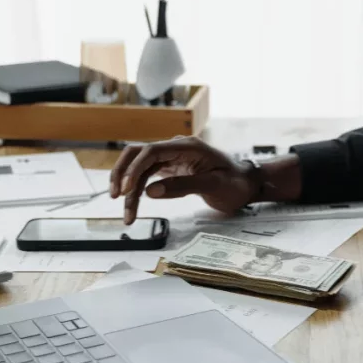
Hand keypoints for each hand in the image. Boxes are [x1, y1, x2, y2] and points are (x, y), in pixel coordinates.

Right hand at [110, 136, 254, 223]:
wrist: (246, 183)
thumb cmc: (235, 183)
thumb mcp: (214, 186)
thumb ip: (183, 186)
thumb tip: (151, 191)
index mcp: (187, 146)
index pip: (151, 151)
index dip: (135, 169)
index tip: (126, 190)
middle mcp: (176, 148)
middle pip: (138, 154)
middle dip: (122, 174)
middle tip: (116, 196)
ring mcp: (172, 158)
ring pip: (140, 168)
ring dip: (129, 188)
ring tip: (128, 215)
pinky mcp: (171, 169)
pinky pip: (147, 176)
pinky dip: (138, 190)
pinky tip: (134, 205)